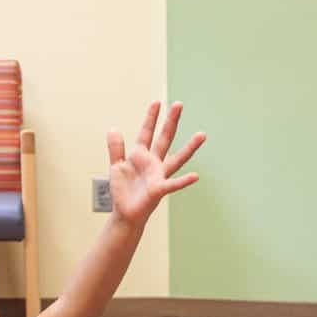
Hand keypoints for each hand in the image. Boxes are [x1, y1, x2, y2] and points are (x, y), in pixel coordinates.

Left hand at [106, 101, 205, 225]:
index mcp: (141, 156)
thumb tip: (114, 128)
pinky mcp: (159, 190)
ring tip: (202, 135)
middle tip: (179, 104)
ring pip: (177, 158)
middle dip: (171, 121)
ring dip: (189, 147)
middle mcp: (153, 163)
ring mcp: (158, 175)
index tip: (157, 102)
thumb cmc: (123, 192)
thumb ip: (116, 148)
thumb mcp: (116, 166)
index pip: (147, 132)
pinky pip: (173, 184)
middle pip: (164, 138)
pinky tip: (195, 176)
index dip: (151, 118)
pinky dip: (184, 181)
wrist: (125, 214)